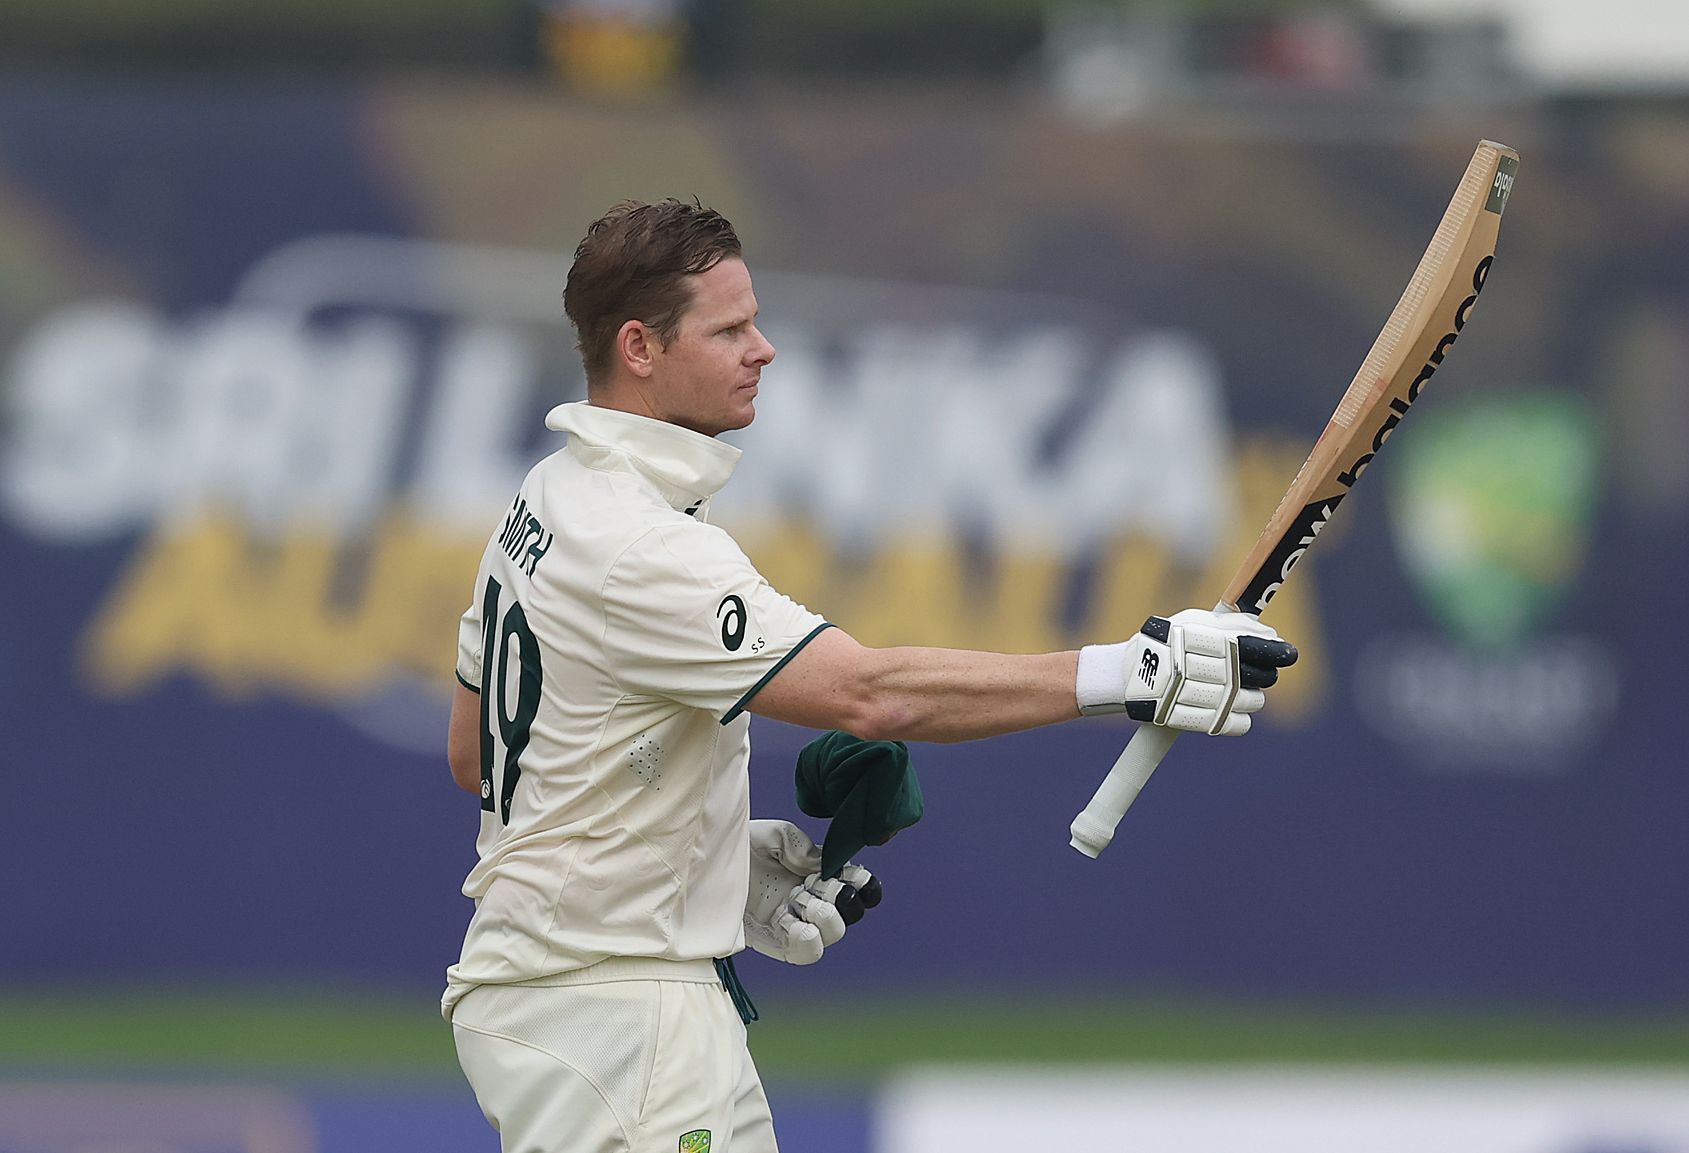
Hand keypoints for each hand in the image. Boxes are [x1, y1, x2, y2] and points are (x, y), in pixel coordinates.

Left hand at [743, 819, 881, 964]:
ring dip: (824, 918)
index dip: (864, 885)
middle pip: (850, 914)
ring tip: (799, 899)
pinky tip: (790, 920)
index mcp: (820, 874)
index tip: (853, 875)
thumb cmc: (741, 845)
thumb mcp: (773, 835)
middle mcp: (813, 900)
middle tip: (817, 885)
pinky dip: (806, 939)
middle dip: (841, 899)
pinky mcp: (775, 941)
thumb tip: (820, 867)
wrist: (704, 862)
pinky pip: (804, 952)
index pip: (859, 887)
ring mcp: (795, 922)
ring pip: (831, 935)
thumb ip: (802, 846)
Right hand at [1076, 608, 1297, 735]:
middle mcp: (1196, 666)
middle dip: (1264, 675)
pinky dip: (1240, 720)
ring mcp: (1192, 694)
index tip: (1288, 654)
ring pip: (1246, 701)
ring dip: (1253, 698)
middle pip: (1253, 675)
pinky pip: (1231, 724)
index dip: (1275, 651)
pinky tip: (1237, 712)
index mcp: (1199, 639)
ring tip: (1245, 693)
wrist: (1124, 674)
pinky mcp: (1187, 718)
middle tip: (1260, 674)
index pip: (1249, 645)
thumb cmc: (1166, 643)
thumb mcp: (1193, 622)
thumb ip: (1231, 625)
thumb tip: (1270, 634)